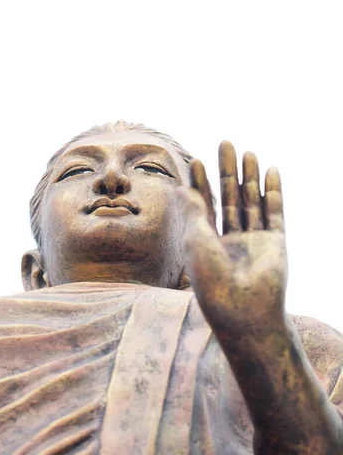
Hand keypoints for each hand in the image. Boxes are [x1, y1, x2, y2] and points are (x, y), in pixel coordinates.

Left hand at [177, 141, 287, 336]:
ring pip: (252, 201)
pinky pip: (275, 212)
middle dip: (227, 171)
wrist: (244, 311)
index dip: (201, 182)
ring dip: (250, 177)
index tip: (197, 160)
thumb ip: (192, 211)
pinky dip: (274, 191)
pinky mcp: (275, 242)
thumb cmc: (211, 279)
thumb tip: (179, 188)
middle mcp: (230, 238)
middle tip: (226, 142)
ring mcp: (253, 239)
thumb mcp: (195, 240)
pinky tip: (271, 171)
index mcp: (206, 240)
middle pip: (229, 196)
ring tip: (248, 152)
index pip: (204, 203)